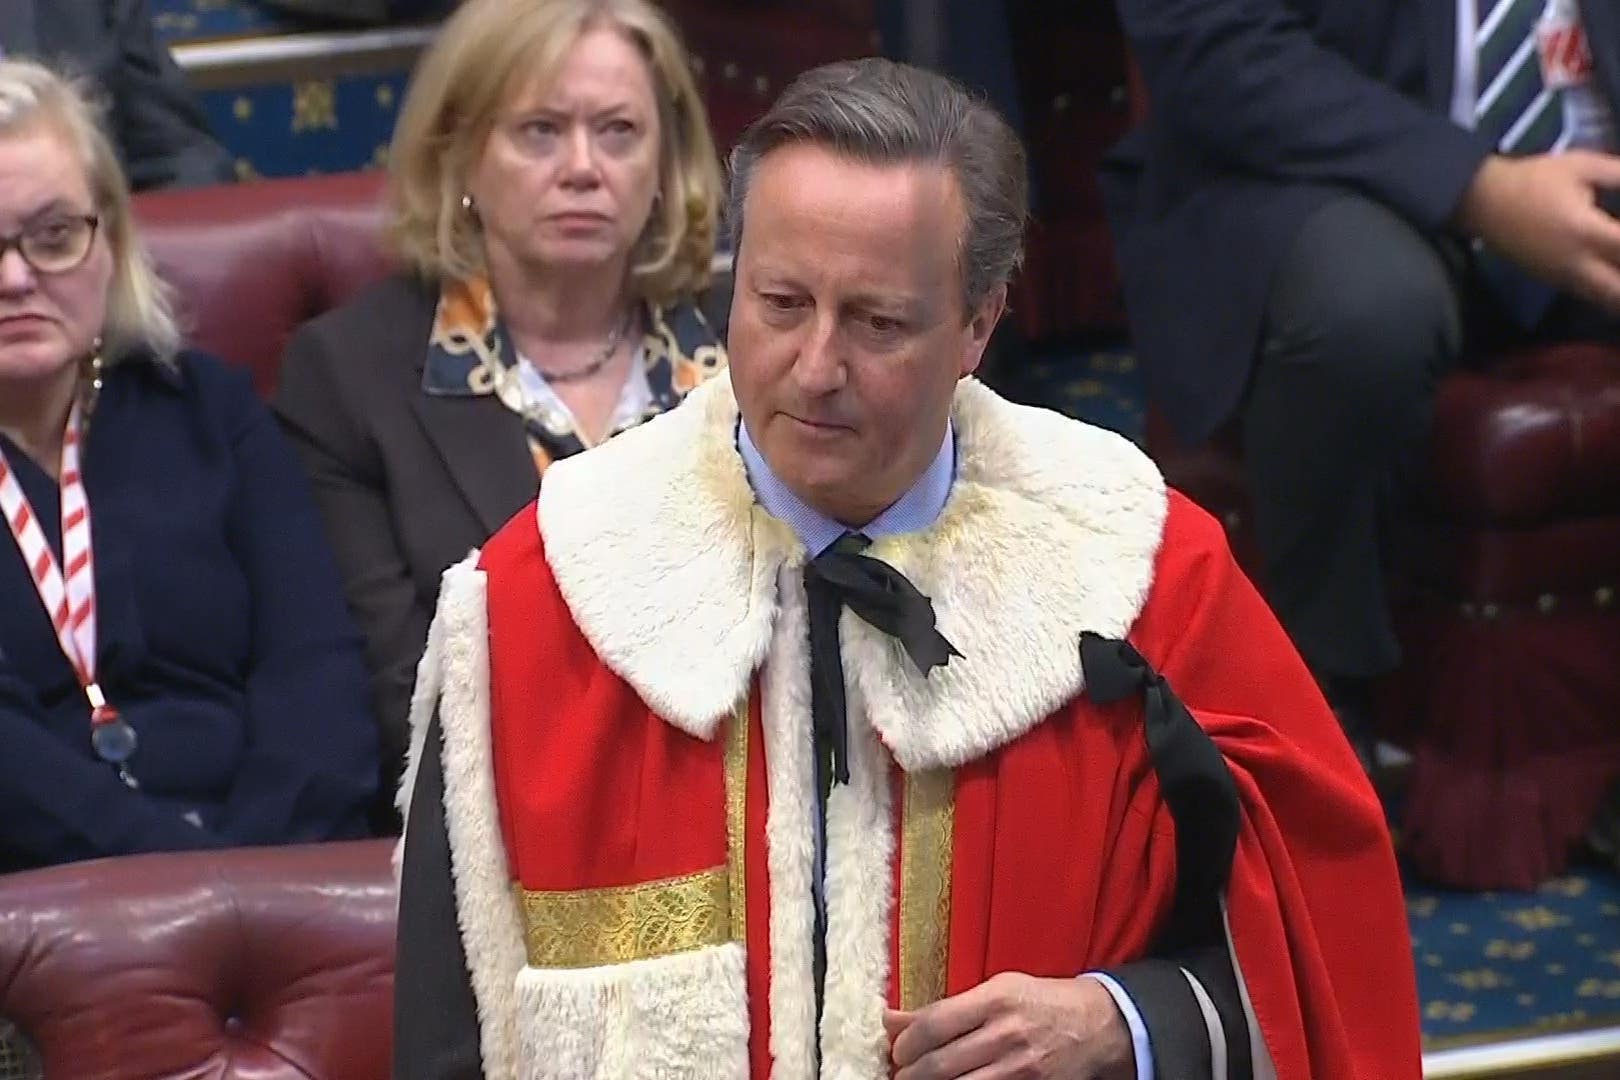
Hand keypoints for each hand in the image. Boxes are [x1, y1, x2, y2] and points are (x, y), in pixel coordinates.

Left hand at [885, 971, 1134, 1079]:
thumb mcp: (996, 990)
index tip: (898, 1049)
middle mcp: (1008, 1035)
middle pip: (940, 1064)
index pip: (934, 1024)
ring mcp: (1021, 1070)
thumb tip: (890, 1019)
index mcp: (997, 999)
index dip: (905, 1043)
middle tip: (903, 1073)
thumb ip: (944, 1007)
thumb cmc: (1038, 1003)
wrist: (1096, 1027)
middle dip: (910, 1073)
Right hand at [1455, 150, 1619, 311]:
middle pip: (1619, 292)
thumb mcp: (1582, 166)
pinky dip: (1613, 294)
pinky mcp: (1555, 281)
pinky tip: (1617, 280)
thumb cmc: (1533, 179)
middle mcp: (1578, 264)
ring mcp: (1564, 277)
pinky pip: (1593, 296)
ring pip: (1609, 301)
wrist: (1482, 201)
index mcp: (1587, 232)